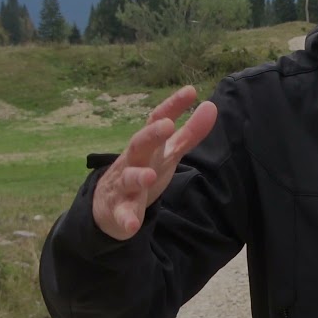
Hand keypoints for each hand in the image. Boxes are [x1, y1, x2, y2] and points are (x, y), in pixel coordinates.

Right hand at [92, 86, 217, 239]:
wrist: (107, 205)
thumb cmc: (143, 169)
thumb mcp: (168, 152)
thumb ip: (189, 132)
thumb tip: (210, 106)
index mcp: (147, 146)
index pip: (157, 121)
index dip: (172, 106)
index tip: (190, 91)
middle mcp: (133, 161)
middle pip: (138, 144)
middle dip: (150, 135)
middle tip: (166, 125)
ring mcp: (123, 186)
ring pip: (127, 179)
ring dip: (138, 176)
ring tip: (150, 175)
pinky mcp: (118, 211)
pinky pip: (121, 215)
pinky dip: (125, 219)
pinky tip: (132, 226)